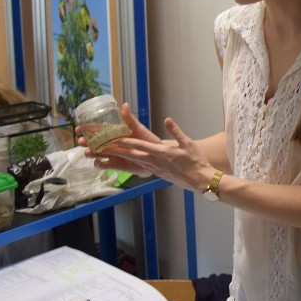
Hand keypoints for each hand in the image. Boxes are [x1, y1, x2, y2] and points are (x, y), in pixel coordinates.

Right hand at [76, 103, 160, 173]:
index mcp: (115, 133)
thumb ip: (130, 119)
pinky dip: (99, 164)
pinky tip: (98, 162)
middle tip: (81, 141)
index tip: (79, 128)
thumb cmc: (149, 140)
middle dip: (86, 142)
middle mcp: (112, 143)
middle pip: (94, 142)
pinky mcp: (116, 164)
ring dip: (91, 153)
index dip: (87, 128)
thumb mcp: (139, 129)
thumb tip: (124, 104)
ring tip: (89, 152)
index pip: (98, 129)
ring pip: (97, 154)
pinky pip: (104, 165)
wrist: (158, 156)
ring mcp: (113, 154)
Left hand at [90, 112, 212, 190]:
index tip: (114, 138)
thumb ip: (176, 131)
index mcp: (162, 154)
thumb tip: (167, 120)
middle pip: (131, 155)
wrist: (200, 180)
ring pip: (132, 162)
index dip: (126, 142)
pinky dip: (127, 164)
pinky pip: (138, 167)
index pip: (140, 146)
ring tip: (104, 155)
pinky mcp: (156, 173)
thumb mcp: (188, 143)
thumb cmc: (195, 161)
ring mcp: (154, 169)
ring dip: (117, 158)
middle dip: (115, 151)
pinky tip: (121, 163)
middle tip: (100, 147)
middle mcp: (154, 162)